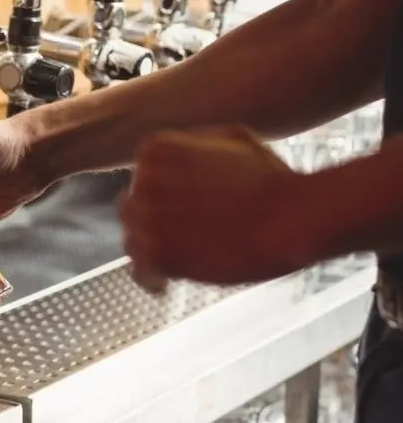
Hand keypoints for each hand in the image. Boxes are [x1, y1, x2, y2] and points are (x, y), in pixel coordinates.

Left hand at [120, 125, 310, 285]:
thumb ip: (194, 144)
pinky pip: (140, 272)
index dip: (161, 195)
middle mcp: (142, 181)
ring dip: (153, 250)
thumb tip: (180, 158)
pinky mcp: (157, 255)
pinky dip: (153, 280)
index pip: (142, 178)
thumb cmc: (270, 178)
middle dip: (154, 222)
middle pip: (132, 208)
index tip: (182, 208)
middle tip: (183, 235)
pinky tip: (167, 283)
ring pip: (133, 241)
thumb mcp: (231, 138)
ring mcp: (147, 219)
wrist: (289, 217)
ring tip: (180, 258)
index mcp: (155, 150)